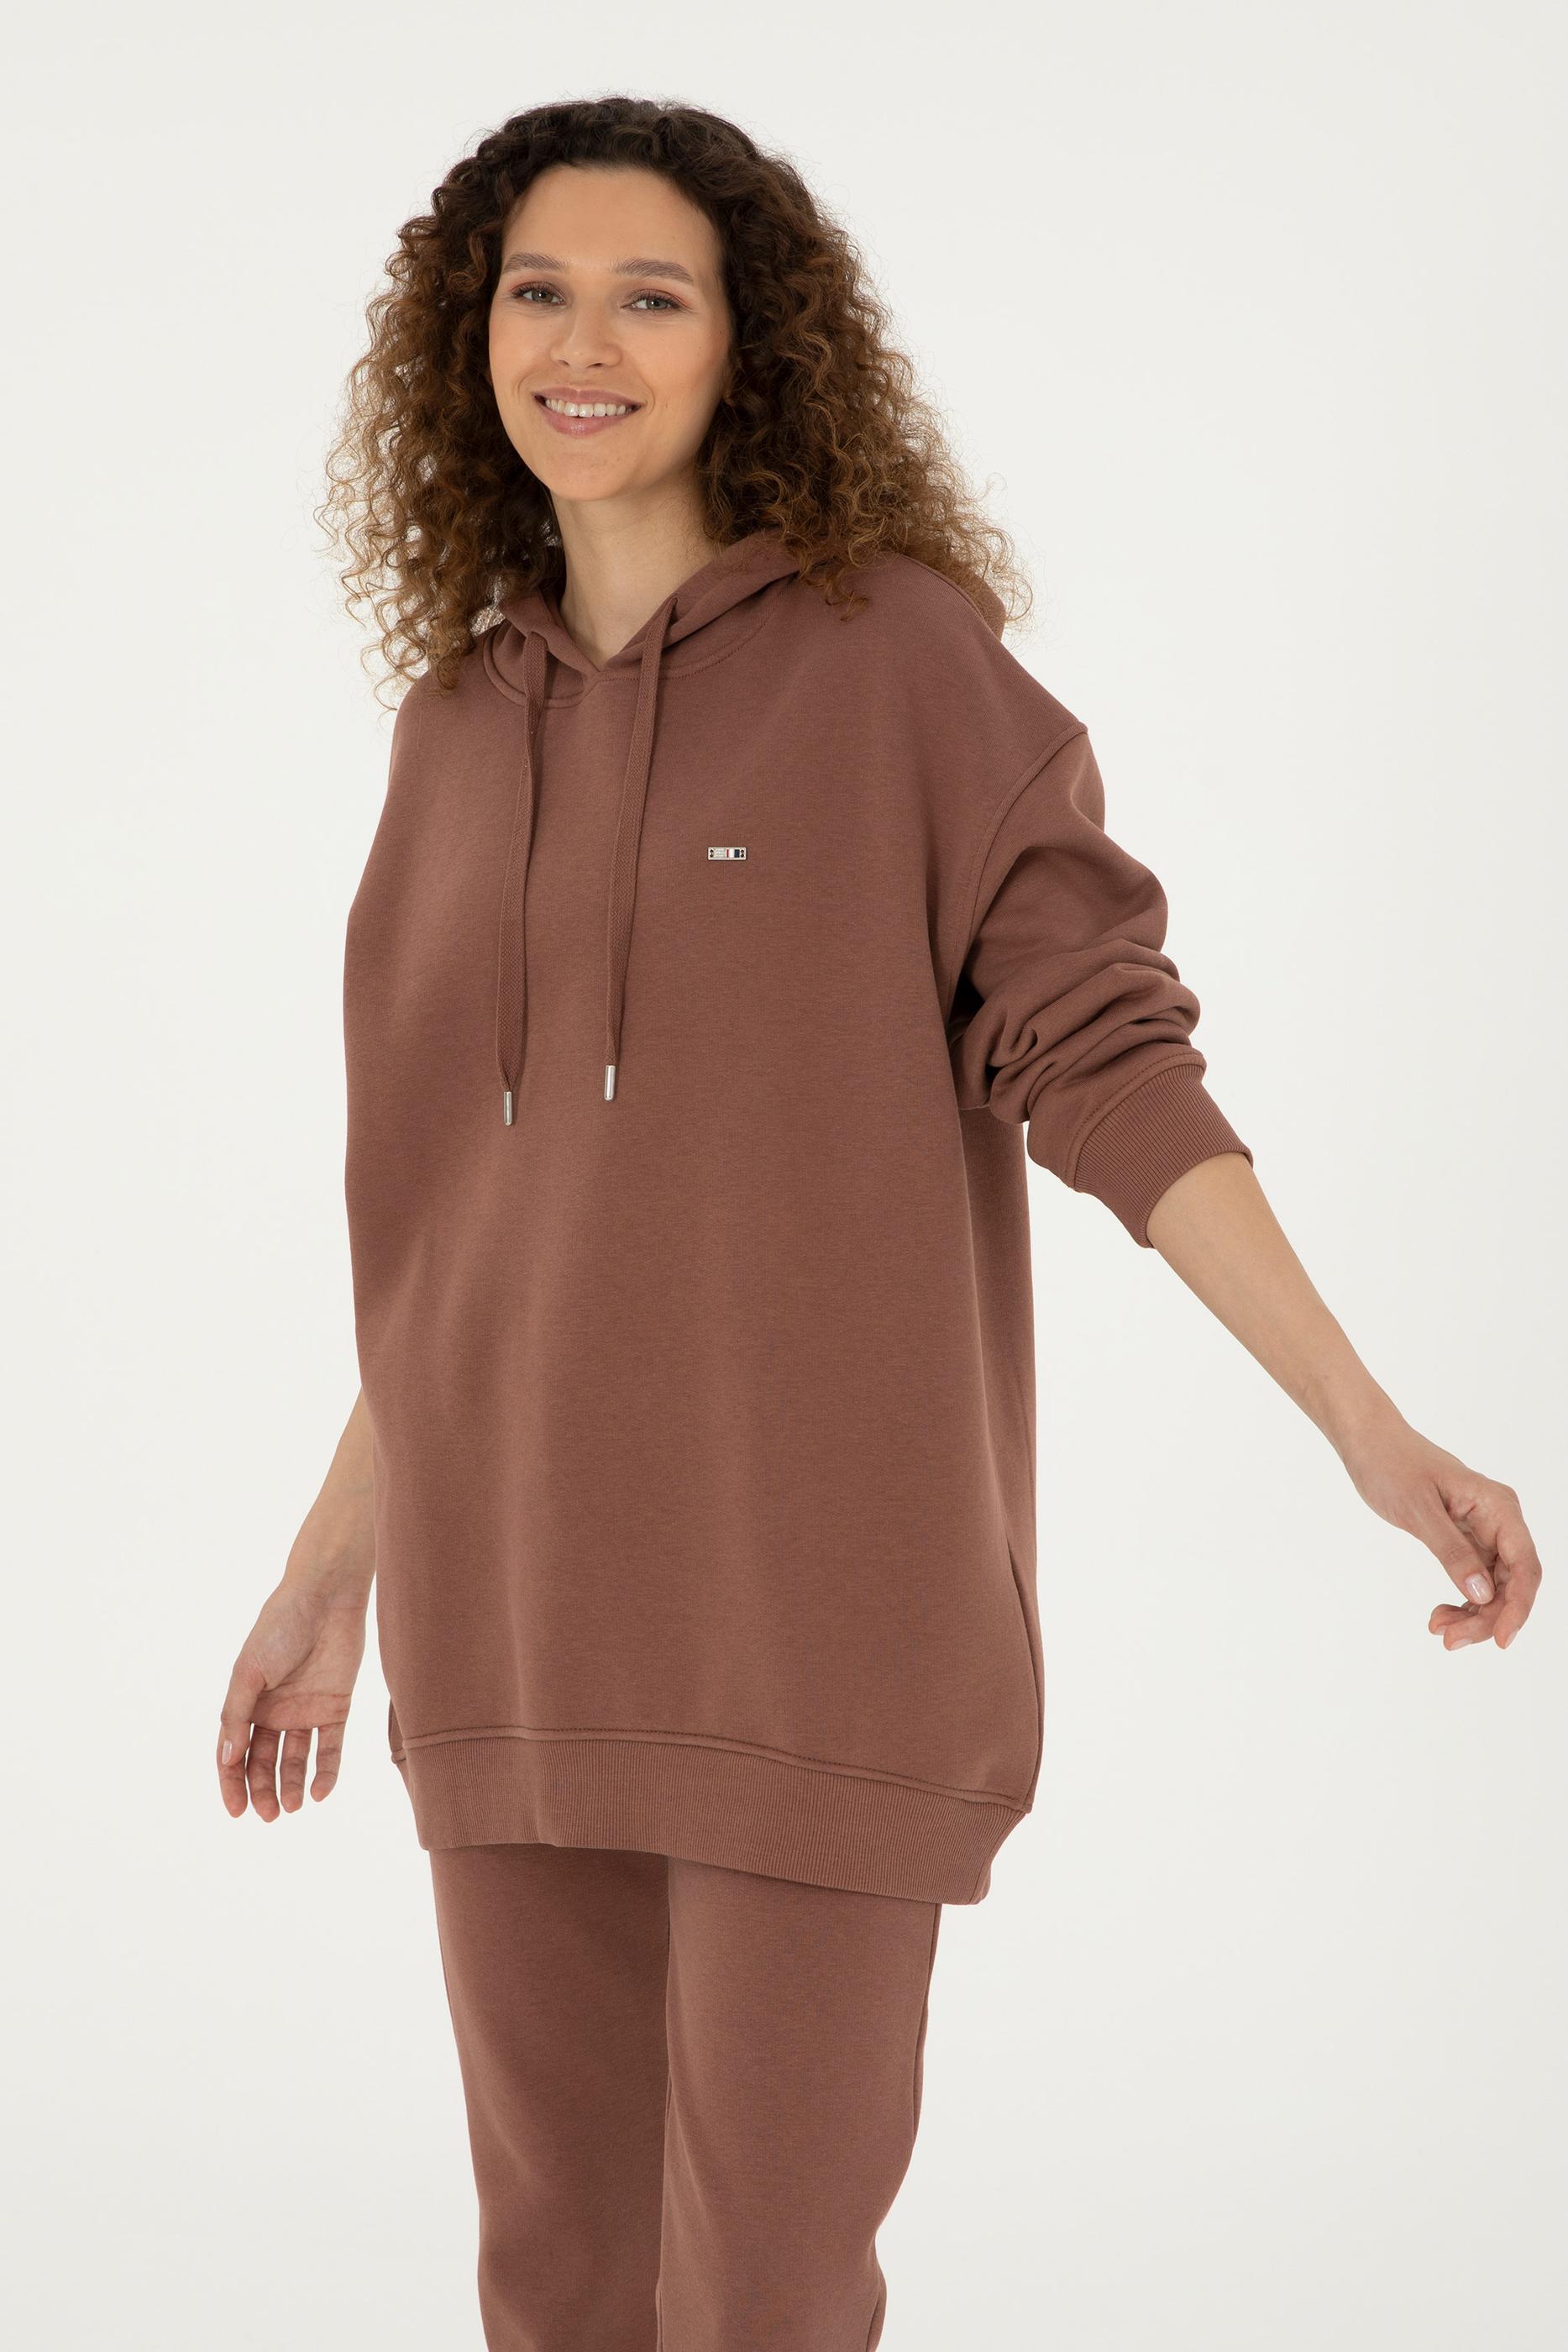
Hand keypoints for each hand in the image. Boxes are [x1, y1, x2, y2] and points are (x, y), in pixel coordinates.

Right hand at [217, 1575, 367, 1819]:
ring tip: (291, 1807)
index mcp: (248, 1702)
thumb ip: (238, 1714)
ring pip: (296, 1759)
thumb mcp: (250, 1671)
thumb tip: (226, 1758)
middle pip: (265, 1762)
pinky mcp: (336, 1707)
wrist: (327, 1596)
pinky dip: (326, 1771)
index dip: (233, 1782)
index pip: (236, 1752)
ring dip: (292, 1785)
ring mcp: (306, 1710)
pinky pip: (330, 1747)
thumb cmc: (281, 1626)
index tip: (236, 1810)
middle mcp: (275, 1711)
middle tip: (268, 1815)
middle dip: (263, 1790)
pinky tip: (320, 1792)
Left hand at [1342, 1416, 1541, 1650]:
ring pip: (1493, 1587)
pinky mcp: (1465, 1539)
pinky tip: (1439, 1615)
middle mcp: (1499, 1520)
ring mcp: (1484, 1531)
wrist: (1369, 1442)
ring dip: (1472, 1615)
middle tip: (1449, 1640)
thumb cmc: (1391, 1465)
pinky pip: (1475, 1579)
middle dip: (1487, 1617)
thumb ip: (1452, 1552)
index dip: (1518, 1607)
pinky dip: (1461, 1601)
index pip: (1524, 1566)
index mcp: (1497, 1506)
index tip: (1500, 1640)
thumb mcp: (1418, 1511)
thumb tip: (1483, 1595)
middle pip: (1511, 1583)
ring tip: (1439, 1630)